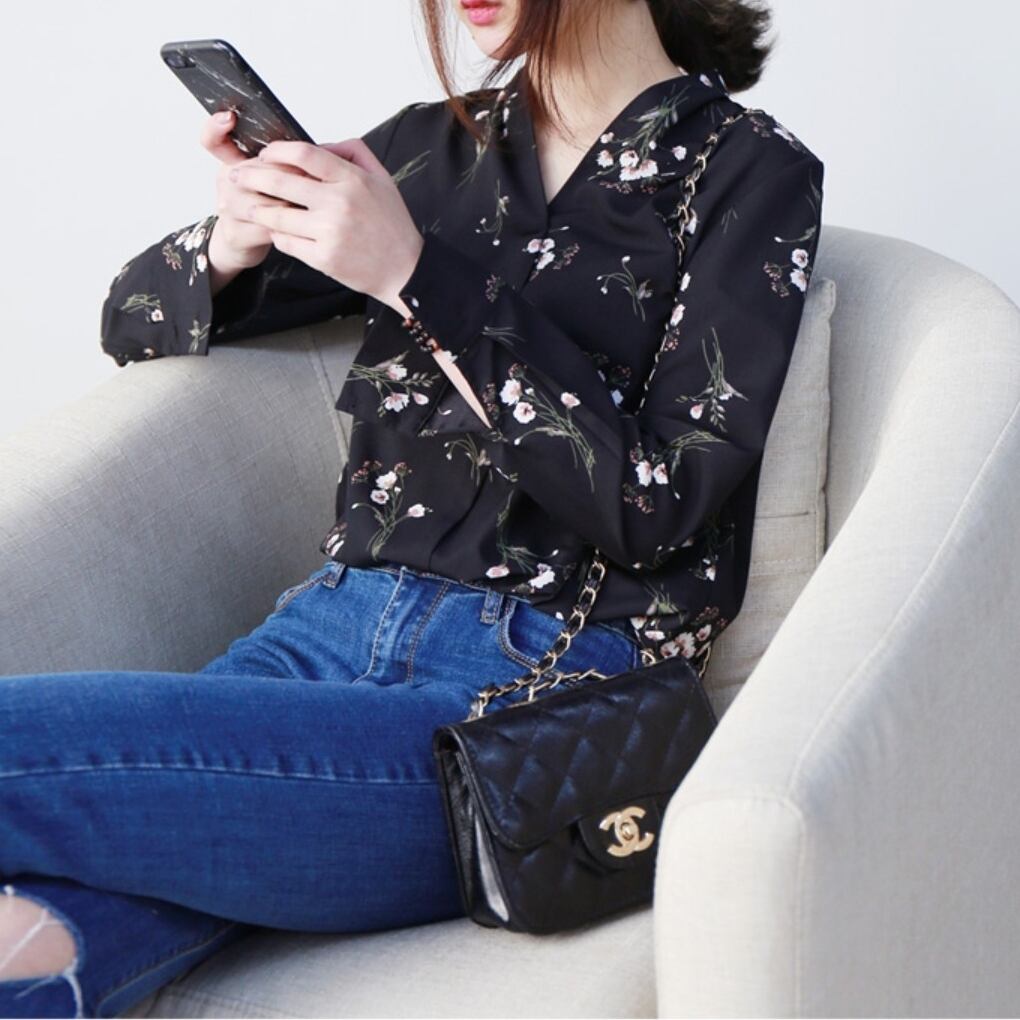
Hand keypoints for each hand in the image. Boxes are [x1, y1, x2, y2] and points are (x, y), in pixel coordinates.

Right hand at [199, 110, 309, 279]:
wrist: (244, 242)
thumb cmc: (266, 206)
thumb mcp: (272, 177)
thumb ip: (289, 160)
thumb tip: (327, 149)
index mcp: (233, 161)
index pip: (213, 139)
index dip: (216, 127)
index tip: (229, 117)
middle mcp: (226, 181)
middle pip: (261, 171)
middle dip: (292, 177)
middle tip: (313, 183)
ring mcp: (228, 207)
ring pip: (269, 202)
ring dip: (295, 206)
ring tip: (309, 208)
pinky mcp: (236, 232)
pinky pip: (270, 227)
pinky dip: (290, 228)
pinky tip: (300, 229)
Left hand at [230, 137, 423, 312]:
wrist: (405, 271)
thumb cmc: (393, 225)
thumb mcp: (382, 179)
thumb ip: (353, 152)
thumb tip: (319, 144)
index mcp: (352, 180)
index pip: (304, 154)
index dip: (277, 150)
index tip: (264, 153)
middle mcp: (339, 204)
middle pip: (281, 182)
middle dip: (252, 176)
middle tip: (236, 175)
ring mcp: (329, 233)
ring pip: (277, 215)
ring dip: (256, 208)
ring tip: (244, 203)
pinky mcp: (323, 258)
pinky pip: (286, 242)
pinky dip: (278, 236)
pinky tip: (275, 231)